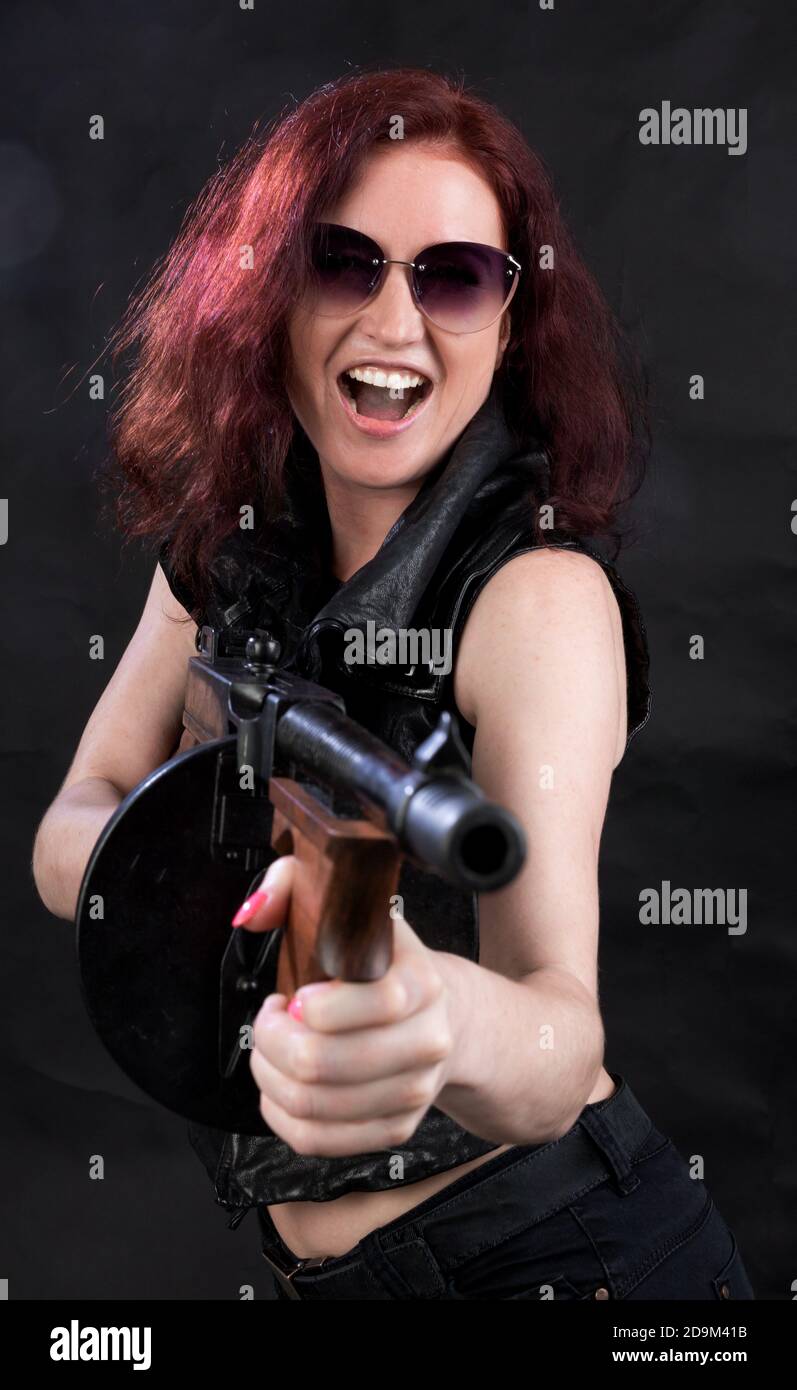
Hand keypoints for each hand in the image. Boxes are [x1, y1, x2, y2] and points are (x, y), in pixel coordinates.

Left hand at [231, 856, 456, 1156]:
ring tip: (272, 1047)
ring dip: (270, 1074)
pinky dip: (279, 1112)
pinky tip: (281, 1082)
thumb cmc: (382, 963)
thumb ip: (293, 887)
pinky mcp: (394, 1128)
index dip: (316, 1005)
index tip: (295, 995)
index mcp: (423, 982)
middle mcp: (428, 1041)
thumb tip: (253, 912)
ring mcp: (413, 1091)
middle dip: (272, 1041)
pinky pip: (316, 1139)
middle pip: (323, 1063)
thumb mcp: (348, 909)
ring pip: (312, 1106)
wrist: (444, 1014)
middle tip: (271, 1020)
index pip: (377, 1003)